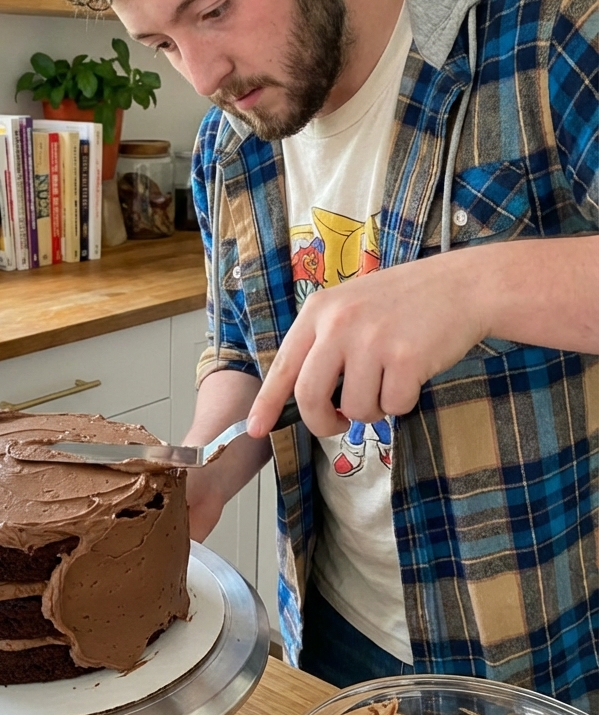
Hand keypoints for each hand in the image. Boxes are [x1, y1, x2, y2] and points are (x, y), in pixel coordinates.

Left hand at [247, 251, 484, 437]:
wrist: (462, 285)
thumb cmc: (405, 302)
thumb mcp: (352, 306)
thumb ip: (325, 342)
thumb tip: (302, 395)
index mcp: (319, 310)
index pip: (284, 365)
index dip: (267, 402)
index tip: (254, 429)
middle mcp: (339, 323)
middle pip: (310, 397)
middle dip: (323, 422)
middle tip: (339, 423)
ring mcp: (372, 340)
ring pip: (355, 408)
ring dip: (373, 409)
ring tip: (389, 381)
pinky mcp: (405, 359)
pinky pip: (393, 407)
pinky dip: (403, 403)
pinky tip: (413, 375)